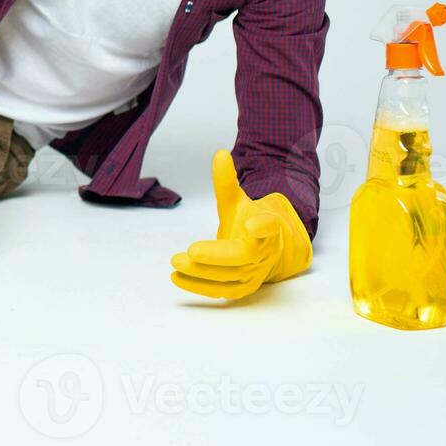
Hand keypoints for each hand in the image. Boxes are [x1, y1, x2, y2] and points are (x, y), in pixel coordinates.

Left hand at [170, 150, 311, 299]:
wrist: (267, 249)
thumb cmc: (250, 222)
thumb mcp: (238, 201)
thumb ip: (227, 182)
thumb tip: (220, 154)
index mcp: (267, 229)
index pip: (269, 227)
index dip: (263, 226)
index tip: (252, 224)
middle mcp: (262, 254)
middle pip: (243, 258)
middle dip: (217, 256)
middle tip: (191, 251)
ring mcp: (253, 274)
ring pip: (229, 278)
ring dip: (202, 273)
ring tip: (176, 262)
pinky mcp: (241, 288)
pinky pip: (220, 291)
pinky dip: (199, 287)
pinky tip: (176, 277)